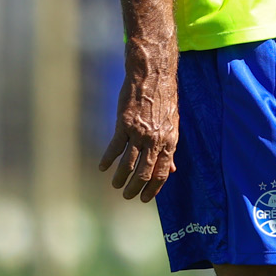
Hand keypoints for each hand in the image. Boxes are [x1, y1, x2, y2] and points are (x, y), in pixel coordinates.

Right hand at [98, 51, 179, 201]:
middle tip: (127, 196)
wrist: (153, 77)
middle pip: (145, 173)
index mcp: (170, 142)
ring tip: (115, 185)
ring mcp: (140, 133)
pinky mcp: (125, 124)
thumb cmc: (164, 101)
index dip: (153, 189)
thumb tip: (172, 170)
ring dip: (120, 178)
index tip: (145, 198)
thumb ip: (170, 150)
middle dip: (135, 188)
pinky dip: (108, 160)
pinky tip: (103, 167)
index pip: (162, 173)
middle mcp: (156, 140)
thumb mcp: (173, 126)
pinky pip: (115, 148)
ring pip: (129, 164)